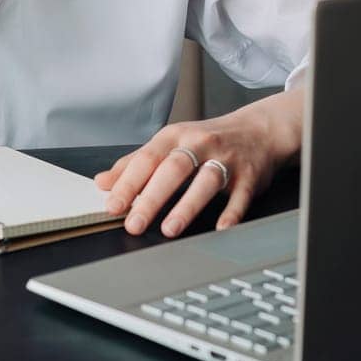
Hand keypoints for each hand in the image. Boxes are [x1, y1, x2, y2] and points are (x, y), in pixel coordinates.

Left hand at [94, 90, 304, 237]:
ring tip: (170, 229)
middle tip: (134, 223)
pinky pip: (240, 195)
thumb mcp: (169, 144)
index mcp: (174, 137)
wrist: (258, 131)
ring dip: (187, 205)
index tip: (113, 206)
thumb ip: (135, 163)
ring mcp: (226, 159)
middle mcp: (199, 144)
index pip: (146, 159)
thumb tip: (102, 182)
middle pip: (173, 169)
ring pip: (206, 180)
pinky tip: (221, 228)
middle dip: (152, 197)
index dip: (128, 183)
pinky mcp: (249, 176)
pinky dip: (231, 212)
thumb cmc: (206, 141)